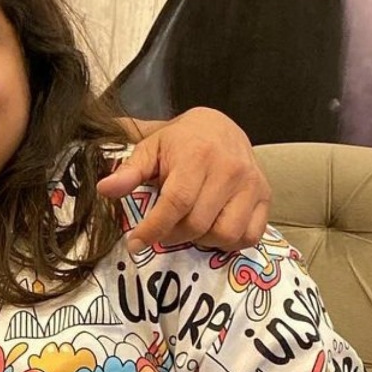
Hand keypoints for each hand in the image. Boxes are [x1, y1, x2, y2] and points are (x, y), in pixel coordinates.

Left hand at [97, 107, 270, 252]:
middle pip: (197, 223)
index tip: (135, 244)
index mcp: (197, 156)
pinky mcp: (266, 196)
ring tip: (186, 228)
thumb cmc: (179, 141)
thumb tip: (104, 189)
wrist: (220, 127)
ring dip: (201, 240)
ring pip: (226, 234)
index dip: (153, 228)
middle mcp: (230, 171)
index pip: (176, 203)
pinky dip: (229, 242)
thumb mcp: (150, 147)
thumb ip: (129, 171)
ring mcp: (252, 185)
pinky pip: (250, 235)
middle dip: (171, 236)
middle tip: (159, 232)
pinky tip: (211, 230)